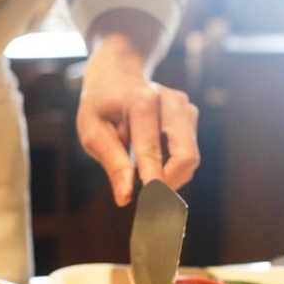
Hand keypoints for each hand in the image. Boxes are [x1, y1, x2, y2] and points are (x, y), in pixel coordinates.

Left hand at [77, 12, 199, 206]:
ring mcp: (185, 108)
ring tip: (142, 175)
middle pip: (186, 156)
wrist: (117, 76)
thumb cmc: (101, 106)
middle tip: (147, 199)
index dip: (154, 182)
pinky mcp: (191, 117)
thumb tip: (125, 197)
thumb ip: (112, 163)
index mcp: (142, 102)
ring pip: (190, 158)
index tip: (152, 207)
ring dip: (170, 176)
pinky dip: (172, 167)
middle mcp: (171, 102)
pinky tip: (151, 161)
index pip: (152, 150)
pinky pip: (188, 153)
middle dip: (169, 183)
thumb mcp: (92, 132)